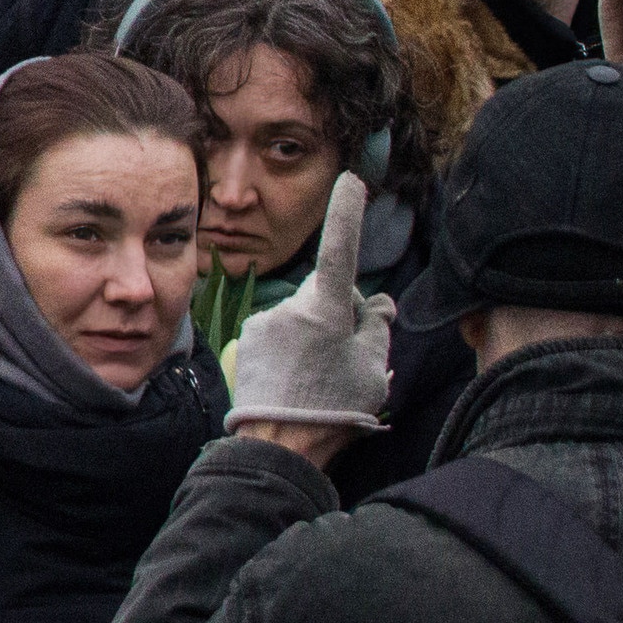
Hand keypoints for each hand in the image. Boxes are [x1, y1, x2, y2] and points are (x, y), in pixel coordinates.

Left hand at [226, 174, 390, 460]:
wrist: (277, 444)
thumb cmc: (334, 408)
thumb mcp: (372, 368)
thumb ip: (376, 327)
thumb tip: (377, 301)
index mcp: (326, 308)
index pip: (341, 250)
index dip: (348, 213)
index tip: (352, 179)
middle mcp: (290, 306)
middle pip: (326, 296)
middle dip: (340, 315)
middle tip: (349, 358)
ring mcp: (265, 321)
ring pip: (301, 317)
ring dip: (313, 335)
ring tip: (320, 378)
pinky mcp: (246, 336)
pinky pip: (278, 333)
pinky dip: (290, 349)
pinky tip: (296, 380)